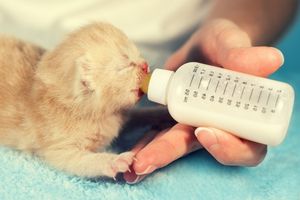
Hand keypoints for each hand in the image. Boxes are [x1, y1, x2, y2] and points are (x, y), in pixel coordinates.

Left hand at [124, 19, 283, 183]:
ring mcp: (192, 125)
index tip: (206, 131)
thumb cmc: (224, 45)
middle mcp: (218, 126)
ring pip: (175, 146)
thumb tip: (270, 60)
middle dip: (173, 155)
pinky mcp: (172, 119)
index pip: (246, 147)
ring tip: (130, 165)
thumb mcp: (231, 44)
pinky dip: (143, 143)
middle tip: (147, 162)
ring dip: (152, 156)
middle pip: (201, 149)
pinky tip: (127, 153)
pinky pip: (158, 134)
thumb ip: (242, 53)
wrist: (205, 45)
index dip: (229, 148)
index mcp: (243, 118)